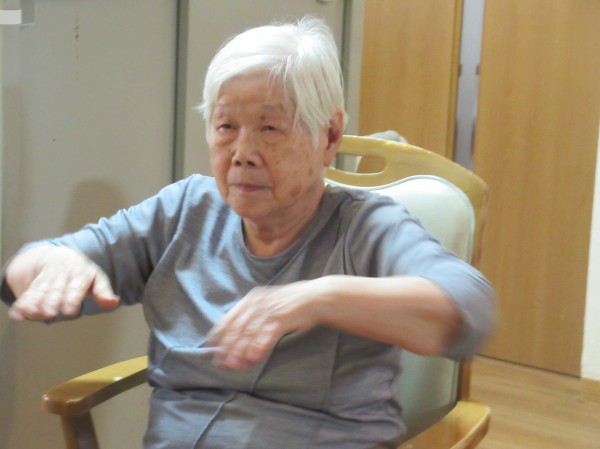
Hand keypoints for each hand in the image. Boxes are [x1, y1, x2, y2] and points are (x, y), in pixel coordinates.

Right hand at [6, 246, 118, 320]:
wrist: (59, 256)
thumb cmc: (82, 273)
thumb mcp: (96, 279)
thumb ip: (103, 292)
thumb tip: (113, 302)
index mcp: (79, 274)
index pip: (76, 287)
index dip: (72, 299)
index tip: (70, 311)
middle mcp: (61, 276)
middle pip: (56, 289)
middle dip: (52, 301)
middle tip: (50, 313)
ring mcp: (46, 279)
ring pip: (40, 290)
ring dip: (35, 302)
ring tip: (31, 313)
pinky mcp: (33, 285)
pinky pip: (26, 294)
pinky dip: (21, 304)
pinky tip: (16, 315)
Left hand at [206, 281, 323, 370]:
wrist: (316, 297)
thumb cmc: (290, 306)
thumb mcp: (267, 306)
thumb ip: (252, 322)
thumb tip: (236, 345)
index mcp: (251, 299)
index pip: (228, 319)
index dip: (218, 337)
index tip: (211, 352)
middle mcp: (258, 303)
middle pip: (237, 328)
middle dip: (227, 348)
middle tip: (222, 364)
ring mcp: (270, 309)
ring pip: (250, 333)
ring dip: (241, 351)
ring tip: (234, 365)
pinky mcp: (283, 317)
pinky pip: (268, 334)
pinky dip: (260, 346)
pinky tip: (255, 358)